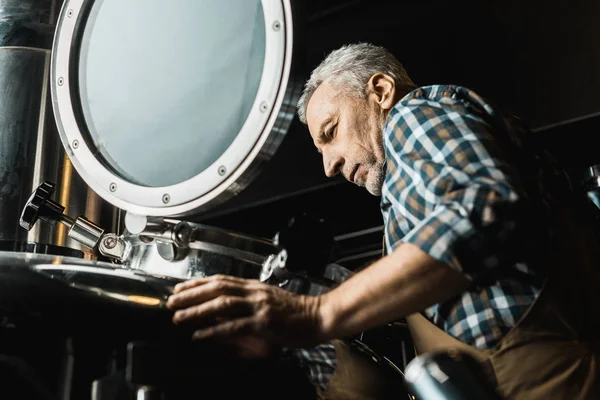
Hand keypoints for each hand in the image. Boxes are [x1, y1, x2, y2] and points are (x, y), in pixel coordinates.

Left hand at [166, 275, 322, 349]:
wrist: (319, 316)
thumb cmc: (295, 312)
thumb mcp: (268, 300)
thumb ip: (247, 301)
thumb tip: (222, 307)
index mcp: (254, 286)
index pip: (220, 279)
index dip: (197, 283)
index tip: (179, 287)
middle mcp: (254, 292)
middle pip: (217, 288)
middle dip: (191, 294)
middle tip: (171, 301)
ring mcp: (259, 306)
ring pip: (222, 304)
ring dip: (197, 310)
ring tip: (179, 317)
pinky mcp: (264, 322)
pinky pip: (234, 325)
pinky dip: (214, 329)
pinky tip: (200, 334)